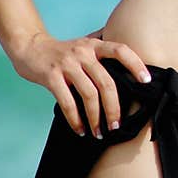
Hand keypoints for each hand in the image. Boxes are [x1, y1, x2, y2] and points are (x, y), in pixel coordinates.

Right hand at [10, 31, 151, 137]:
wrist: (30, 46)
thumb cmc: (63, 51)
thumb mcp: (85, 45)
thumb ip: (103, 52)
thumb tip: (130, 68)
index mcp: (94, 44)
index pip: (120, 50)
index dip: (135, 64)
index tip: (146, 81)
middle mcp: (83, 52)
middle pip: (106, 82)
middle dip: (114, 107)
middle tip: (117, 125)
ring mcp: (66, 64)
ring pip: (88, 94)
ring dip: (96, 117)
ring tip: (99, 132)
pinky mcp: (51, 76)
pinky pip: (67, 102)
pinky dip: (75, 119)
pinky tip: (81, 130)